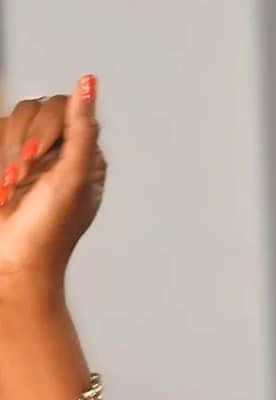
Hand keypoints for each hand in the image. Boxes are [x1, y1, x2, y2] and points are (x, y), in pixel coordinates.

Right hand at [0, 75, 105, 294]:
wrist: (16, 261)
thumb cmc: (50, 228)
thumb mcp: (72, 176)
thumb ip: (81, 128)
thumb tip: (88, 82)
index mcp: (87, 158)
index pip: (67, 110)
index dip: (48, 129)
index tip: (41, 161)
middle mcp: (63, 154)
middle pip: (36, 111)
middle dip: (25, 144)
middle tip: (23, 179)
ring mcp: (34, 159)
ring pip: (13, 121)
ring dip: (8, 153)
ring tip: (11, 187)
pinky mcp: (7, 162)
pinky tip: (4, 188)